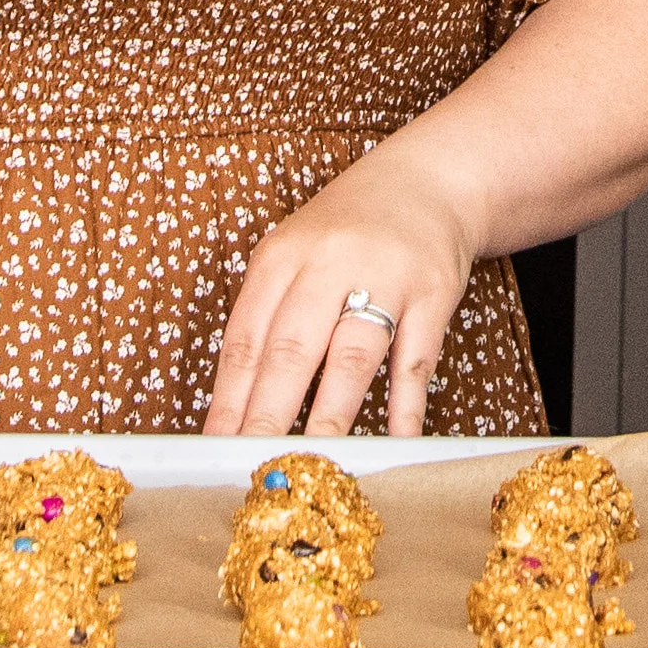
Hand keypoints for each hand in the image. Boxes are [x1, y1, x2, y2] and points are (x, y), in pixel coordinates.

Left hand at [208, 148, 484, 442]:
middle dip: (268, 413)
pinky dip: (405, 405)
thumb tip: (236, 409)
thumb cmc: (348, 234)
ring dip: (330, 413)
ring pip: (352, 355)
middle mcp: (330, 262)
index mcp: (282, 256)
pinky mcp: (434, 293)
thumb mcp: (296, 256)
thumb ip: (268, 319)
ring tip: (314, 461)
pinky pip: (416, 359)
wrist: (428, 181)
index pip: (246, 338)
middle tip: (252, 466)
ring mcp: (386, 277)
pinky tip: (394, 442)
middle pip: (291, 348)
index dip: (228, 398)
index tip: (213, 448)